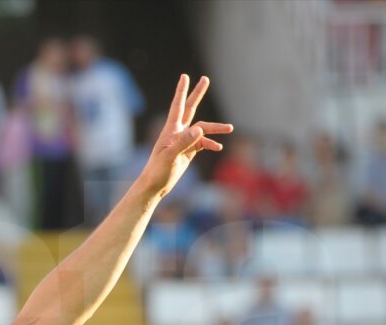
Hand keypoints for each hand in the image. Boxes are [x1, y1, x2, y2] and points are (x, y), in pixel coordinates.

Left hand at [138, 75, 233, 198]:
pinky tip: (219, 147)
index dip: (181, 91)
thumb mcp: (171, 156)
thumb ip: (185, 142)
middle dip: (198, 94)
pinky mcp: (188, 151)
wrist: (155, 186)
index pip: (178, 106)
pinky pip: (203, 143)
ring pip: (202, 130)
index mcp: (171, 130)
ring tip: (230, 128)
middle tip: (205, 79)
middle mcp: (177, 133)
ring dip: (215, 129)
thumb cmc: (158, 171)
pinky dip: (211, 144)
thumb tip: (200, 128)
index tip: (185, 76)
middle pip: (190, 109)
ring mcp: (183, 141)